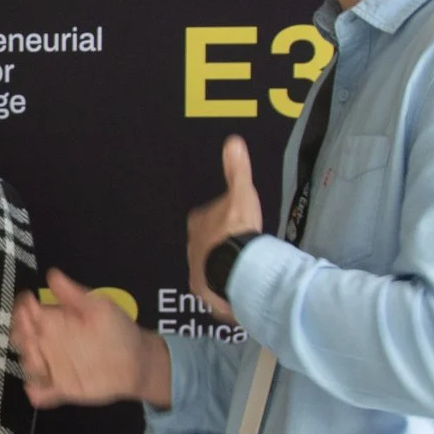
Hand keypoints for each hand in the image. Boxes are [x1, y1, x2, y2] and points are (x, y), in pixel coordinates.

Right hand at [12, 269, 172, 409]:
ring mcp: (54, 366)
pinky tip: (39, 390)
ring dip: (29, 364)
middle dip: (20, 337)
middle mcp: (49, 343)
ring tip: (41, 364)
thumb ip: (74, 294)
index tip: (29, 309)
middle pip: (20, 339)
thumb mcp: (99, 307)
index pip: (25, 313)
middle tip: (32, 338)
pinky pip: (42, 392)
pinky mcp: (62, 388)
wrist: (137, 361)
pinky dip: (36, 393)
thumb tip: (52, 274)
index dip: (21, 311)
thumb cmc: (118, 329)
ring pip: (28, 365)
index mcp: (54, 321)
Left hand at [185, 135, 264, 321]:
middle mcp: (192, 247)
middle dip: (218, 246)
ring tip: (238, 270)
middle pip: (205, 244)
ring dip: (220, 268)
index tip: (233, 222)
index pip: (205, 217)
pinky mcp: (204, 292)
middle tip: (237, 248)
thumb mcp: (241, 194)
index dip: (218, 219)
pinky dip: (223, 288)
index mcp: (198, 222)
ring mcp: (196, 270)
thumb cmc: (236, 229)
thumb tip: (233, 141)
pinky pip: (214, 289)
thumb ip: (237, 170)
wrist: (234, 267)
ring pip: (208, 267)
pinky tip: (236, 290)